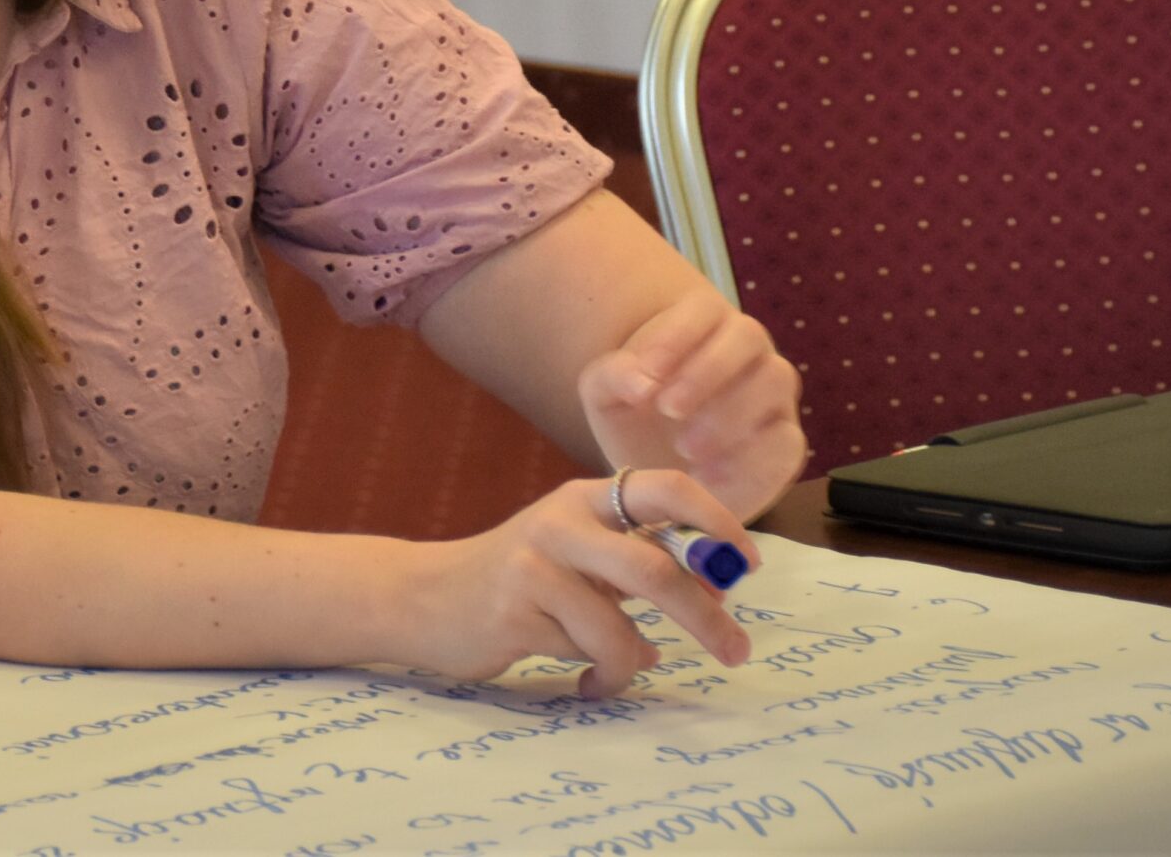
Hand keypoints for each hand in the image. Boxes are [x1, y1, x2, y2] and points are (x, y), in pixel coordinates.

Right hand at [404, 467, 757, 699]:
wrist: (422, 598)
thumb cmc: (514, 580)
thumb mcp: (576, 552)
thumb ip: (633, 562)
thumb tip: (712, 595)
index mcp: (586, 498)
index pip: (665, 488)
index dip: (716, 521)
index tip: (748, 563)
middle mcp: (563, 520)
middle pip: (655, 568)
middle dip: (705, 616)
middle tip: (735, 650)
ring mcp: (536, 564)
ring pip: (620, 629)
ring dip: (633, 664)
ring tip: (619, 676)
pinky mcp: (514, 610)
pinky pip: (586, 656)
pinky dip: (601, 678)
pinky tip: (583, 683)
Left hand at [577, 291, 804, 521]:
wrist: (654, 476)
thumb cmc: (633, 420)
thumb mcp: (605, 398)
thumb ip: (613, 378)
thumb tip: (641, 382)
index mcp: (704, 327)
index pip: (702, 309)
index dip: (678, 335)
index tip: (648, 373)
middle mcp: (747, 353)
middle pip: (747, 335)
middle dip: (708, 370)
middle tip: (668, 409)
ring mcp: (774, 396)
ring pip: (776, 380)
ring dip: (732, 412)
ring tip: (686, 449)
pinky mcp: (786, 446)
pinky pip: (788, 441)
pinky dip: (752, 460)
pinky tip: (709, 478)